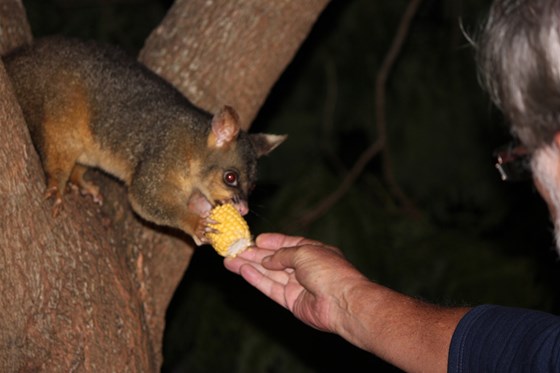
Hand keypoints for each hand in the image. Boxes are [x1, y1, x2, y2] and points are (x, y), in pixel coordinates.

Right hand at [224, 233, 369, 332]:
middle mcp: (305, 268)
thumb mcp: (304, 252)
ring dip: (249, 267)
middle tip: (234, 249)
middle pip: (275, 260)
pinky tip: (242, 271)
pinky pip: (270, 288)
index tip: (255, 239)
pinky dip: (256, 280)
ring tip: (229, 260)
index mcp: (313, 252)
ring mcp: (298, 286)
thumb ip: (282, 255)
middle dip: (254, 255)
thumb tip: (267, 260)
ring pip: (269, 274)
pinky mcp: (291, 301)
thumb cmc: (329, 271)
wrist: (342, 302)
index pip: (288, 244)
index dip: (272, 242)